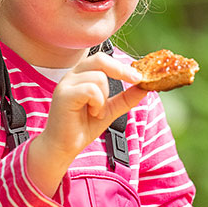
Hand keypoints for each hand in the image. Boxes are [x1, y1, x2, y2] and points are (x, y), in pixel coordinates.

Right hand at [27, 53, 147, 195]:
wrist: (63, 147)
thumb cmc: (81, 127)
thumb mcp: (109, 110)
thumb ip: (125, 98)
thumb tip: (144, 87)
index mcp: (81, 75)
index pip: (103, 59)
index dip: (122, 66)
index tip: (139, 76)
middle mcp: (72, 75)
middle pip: (100, 59)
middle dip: (121, 70)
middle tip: (135, 80)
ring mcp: (66, 84)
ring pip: (99, 77)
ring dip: (104, 98)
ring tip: (96, 112)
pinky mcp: (64, 95)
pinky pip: (91, 90)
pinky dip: (97, 103)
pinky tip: (92, 113)